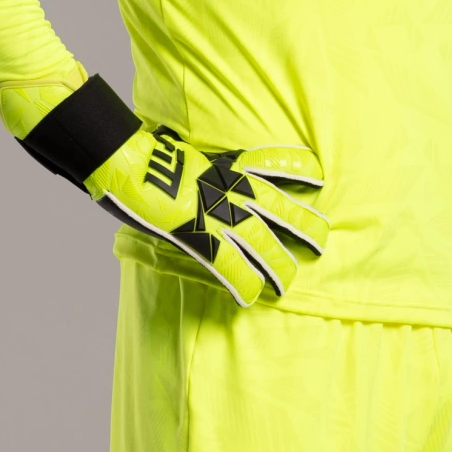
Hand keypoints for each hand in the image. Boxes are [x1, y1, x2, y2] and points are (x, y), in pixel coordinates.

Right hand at [88, 125, 328, 306]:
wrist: (127, 161)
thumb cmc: (150, 157)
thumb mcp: (188, 156)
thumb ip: (204, 168)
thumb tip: (202, 170)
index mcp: (229, 167)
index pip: (272, 162)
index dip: (297, 168)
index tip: (318, 174)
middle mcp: (231, 189)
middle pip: (279, 206)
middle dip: (303, 222)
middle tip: (323, 237)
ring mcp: (218, 213)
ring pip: (261, 240)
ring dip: (279, 262)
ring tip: (291, 279)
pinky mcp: (200, 235)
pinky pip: (229, 264)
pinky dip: (243, 281)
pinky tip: (253, 295)